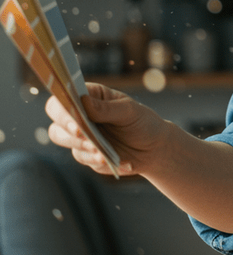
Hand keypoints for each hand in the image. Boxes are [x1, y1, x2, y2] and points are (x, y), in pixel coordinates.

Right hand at [46, 82, 167, 176]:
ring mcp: (81, 134)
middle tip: (81, 133)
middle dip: (67, 127)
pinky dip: (93, 158)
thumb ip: (107, 108)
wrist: (152, 148)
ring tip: (99, 149)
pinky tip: (107, 158)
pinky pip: (80, 156)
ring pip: (62, 138)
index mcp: (91, 96)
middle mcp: (81, 114)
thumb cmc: (142, 122)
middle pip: (57, 118)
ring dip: (79, 144)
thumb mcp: (129, 111)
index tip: (74, 114)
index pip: (65, 95)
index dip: (64, 104)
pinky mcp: (84, 153)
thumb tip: (83, 102)